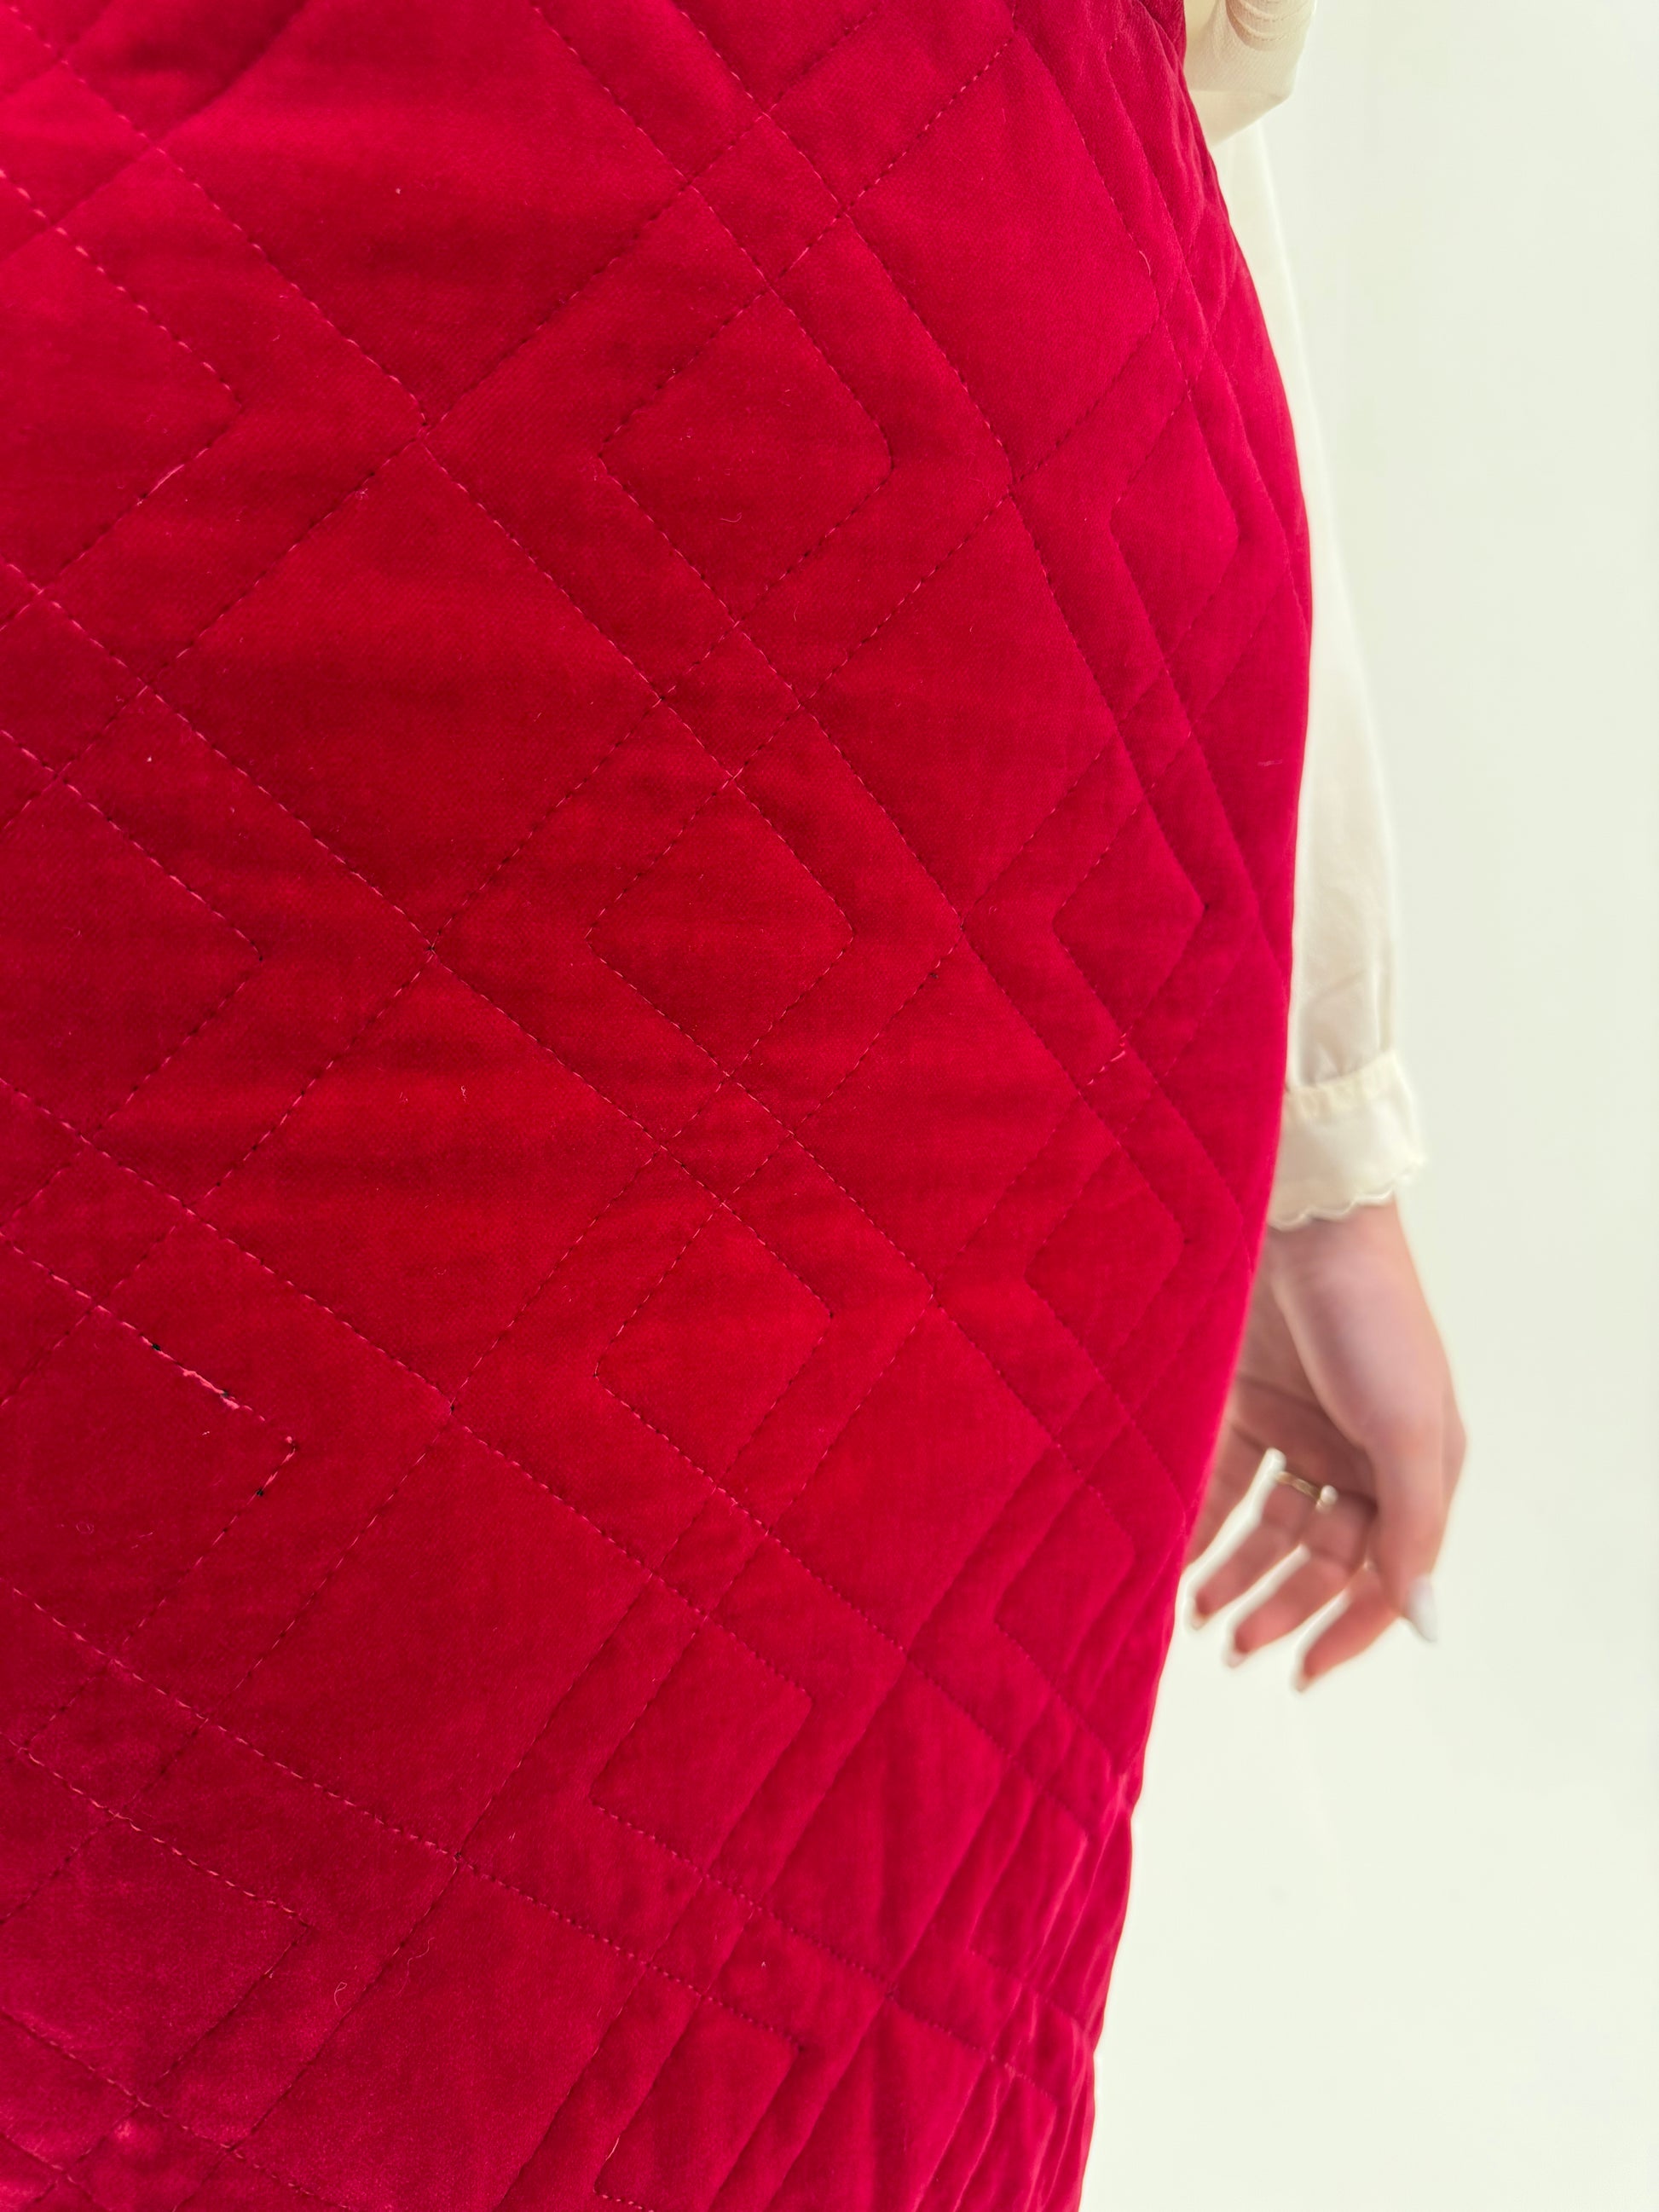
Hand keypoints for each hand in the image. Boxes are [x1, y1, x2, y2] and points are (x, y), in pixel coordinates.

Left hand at [1184, 1197, 1465, 1687]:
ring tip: (1197, 1614)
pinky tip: (1168, 1555)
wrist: (1302, 1221)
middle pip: (1318, 1556)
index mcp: (1414, 1468)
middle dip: (1278, 1605)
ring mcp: (1298, 1427)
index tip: (1301, 1674)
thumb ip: (1411, 1523)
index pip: (1383, 1573)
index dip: (1348, 1629)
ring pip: (1265, 1524)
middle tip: (1232, 1646)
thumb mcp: (1408, 1426)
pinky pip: (1220, 1479)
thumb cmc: (1370, 1318)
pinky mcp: (1242, 1399)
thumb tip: (1418, 1616)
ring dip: (1235, 1572)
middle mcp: (1357, 1455)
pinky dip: (1197, 1519)